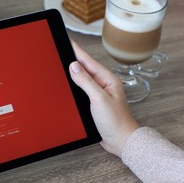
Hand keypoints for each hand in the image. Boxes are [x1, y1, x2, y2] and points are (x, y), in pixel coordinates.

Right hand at [69, 41, 138, 156]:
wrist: (121, 140)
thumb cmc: (115, 121)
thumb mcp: (99, 98)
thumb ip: (86, 81)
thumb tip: (74, 66)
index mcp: (108, 79)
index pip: (89, 61)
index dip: (77, 51)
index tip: (68, 42)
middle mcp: (103, 85)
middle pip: (85, 68)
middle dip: (74, 59)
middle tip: (62, 49)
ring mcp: (99, 94)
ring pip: (83, 79)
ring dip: (74, 72)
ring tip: (64, 62)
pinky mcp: (94, 103)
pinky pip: (82, 90)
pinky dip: (75, 85)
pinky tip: (69, 84)